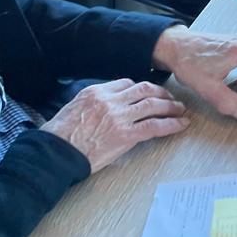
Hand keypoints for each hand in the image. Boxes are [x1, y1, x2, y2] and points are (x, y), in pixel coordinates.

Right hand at [41, 79, 186, 173]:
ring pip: (153, 105)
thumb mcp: (73, 108)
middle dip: (161, 93)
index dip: (141, 88)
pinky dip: (171, 124)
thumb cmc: (59, 135)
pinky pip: (155, 126)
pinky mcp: (126, 135)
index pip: (126, 83)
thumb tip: (104, 106)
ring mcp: (119, 116)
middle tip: (171, 99)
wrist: (55, 153)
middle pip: (144, 89)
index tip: (149, 94)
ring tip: (181, 110)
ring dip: (171, 106)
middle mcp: (110, 100)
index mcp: (96, 91)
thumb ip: (92, 103)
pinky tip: (181, 125)